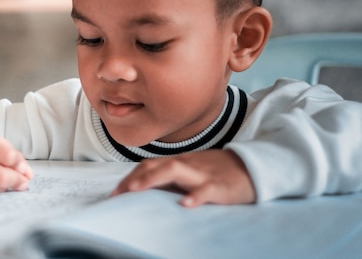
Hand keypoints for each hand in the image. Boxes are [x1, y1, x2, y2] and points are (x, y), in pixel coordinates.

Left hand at [111, 149, 255, 206]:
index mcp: (178, 162)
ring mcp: (202, 173)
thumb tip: (144, 190)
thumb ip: (169, 179)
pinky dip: (195, 196)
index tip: (114, 193)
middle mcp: (186, 164)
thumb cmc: (216, 172)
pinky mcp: (220, 186)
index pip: (148, 165)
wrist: (251, 168)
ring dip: (152, 178)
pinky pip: (206, 189)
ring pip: (174, 169)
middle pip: (155, 164)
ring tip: (136, 189)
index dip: (130, 177)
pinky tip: (185, 204)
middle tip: (117, 194)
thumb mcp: (190, 173)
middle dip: (134, 178)